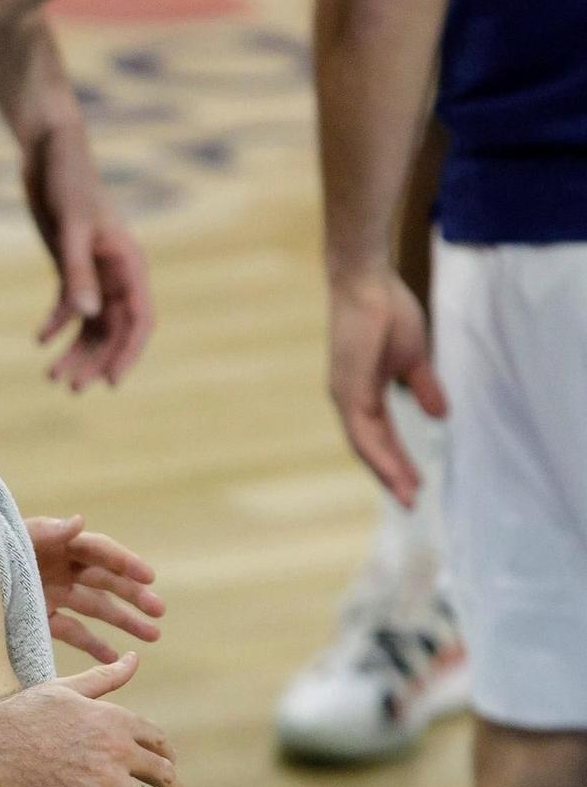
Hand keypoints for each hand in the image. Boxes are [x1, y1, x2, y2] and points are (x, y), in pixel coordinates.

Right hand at [0, 654, 186, 786]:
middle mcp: (118, 748)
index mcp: (115, 718)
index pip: (158, 741)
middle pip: (163, 775)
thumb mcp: (65, 689)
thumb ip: (105, 678)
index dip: (167, 756)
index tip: (168, 767)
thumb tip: (134, 659)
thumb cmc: (21, 715)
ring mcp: (106, 780)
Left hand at [25, 125, 154, 389]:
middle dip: (95, 359)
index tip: (111, 382)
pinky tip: (39, 340)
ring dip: (75, 350)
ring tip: (52, 377)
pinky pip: (70, 305)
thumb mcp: (70, 229)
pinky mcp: (71, 264)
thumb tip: (87, 316)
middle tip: (70, 387)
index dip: (128, 352)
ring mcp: (94, 269)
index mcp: (129, 263)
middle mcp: (117, 271)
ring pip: (92, 322)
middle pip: (114, 328)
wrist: (50, 151)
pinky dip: (57, 324)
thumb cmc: (68, 182)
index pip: (139, 319)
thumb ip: (77, 272)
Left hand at [26, 514, 165, 662]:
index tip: (149, 577)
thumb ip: (43, 532)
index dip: (124, 562)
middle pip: (104, 579)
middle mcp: (58, 567)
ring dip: (124, 620)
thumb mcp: (11, 539)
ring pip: (95, 606)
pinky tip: (113, 656)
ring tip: (153, 635)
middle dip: (133, 594)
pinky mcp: (38, 616)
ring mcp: (50, 592)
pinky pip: (71, 631)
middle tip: (160, 610)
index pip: (98, 550)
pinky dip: (91, 644)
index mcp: (54, 543)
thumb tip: (80, 521)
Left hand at [327, 268, 446, 506]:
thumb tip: (440, 415)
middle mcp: (349, 399)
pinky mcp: (348, 387)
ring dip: (386, 473)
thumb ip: (422, 388)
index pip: (379, 437)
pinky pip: (363, 430)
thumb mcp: (413, 359)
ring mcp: (345, 395)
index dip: (395, 461)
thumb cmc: (387, 314)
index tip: (415, 485)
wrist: (368, 283)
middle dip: (390, 477)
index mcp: (362, 393)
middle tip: (411, 503)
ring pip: (365, 446)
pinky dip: (378, 454)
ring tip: (408, 497)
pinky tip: (393, 472)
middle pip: (369, 448)